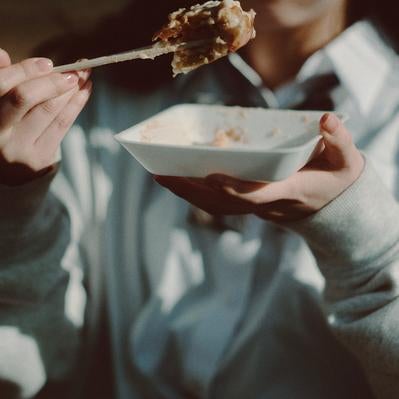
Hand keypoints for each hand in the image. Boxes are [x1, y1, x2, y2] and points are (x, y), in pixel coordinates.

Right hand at [0, 48, 91, 185]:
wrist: (6, 172)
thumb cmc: (3, 127)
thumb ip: (1, 81)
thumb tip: (3, 55)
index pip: (2, 85)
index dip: (25, 70)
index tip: (48, 63)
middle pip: (25, 98)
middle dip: (54, 80)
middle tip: (75, 69)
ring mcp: (19, 148)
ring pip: (49, 110)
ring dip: (71, 89)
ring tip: (85, 75)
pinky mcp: (39, 158)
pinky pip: (62, 125)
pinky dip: (76, 105)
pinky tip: (85, 91)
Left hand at [155, 113, 364, 221]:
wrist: (333, 208)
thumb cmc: (337, 180)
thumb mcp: (346, 161)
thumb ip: (339, 141)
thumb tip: (326, 119)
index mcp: (287, 193)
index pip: (256, 195)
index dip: (234, 188)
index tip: (211, 176)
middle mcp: (267, 205)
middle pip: (224, 203)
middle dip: (193, 191)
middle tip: (162, 175)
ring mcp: (256, 208)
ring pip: (217, 206)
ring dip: (189, 194)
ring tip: (161, 177)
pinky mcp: (250, 205)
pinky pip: (219, 204)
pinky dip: (198, 194)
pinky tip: (180, 181)